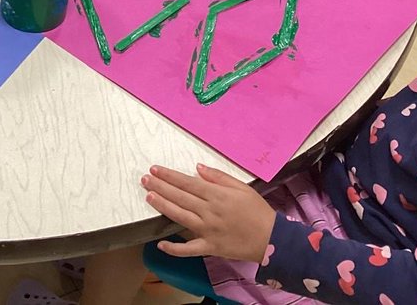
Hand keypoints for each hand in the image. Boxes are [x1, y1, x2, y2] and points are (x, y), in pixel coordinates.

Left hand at [142, 164, 276, 263]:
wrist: (271, 238)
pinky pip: (189, 249)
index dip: (169, 176)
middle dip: (161, 187)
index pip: (187, 183)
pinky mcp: (209, 247)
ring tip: (148, 197)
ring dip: (163, 206)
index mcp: (217, 195)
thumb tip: (197, 168)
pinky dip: (174, 248)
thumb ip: (218, 177)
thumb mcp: (241, 187)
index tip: (155, 169)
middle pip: (180, 197)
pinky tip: (160, 244)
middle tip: (145, 179)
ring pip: (180, 217)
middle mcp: (209, 211)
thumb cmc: (257, 210)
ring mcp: (208, 230)